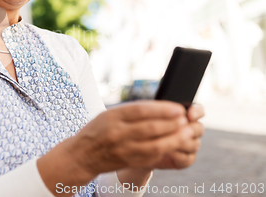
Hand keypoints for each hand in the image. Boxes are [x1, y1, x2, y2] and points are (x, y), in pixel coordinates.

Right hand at [68, 100, 192, 181]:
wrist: (82, 155)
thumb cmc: (98, 130)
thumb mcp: (109, 114)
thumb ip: (132, 111)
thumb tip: (161, 107)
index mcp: (113, 117)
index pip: (141, 110)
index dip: (162, 109)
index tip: (178, 108)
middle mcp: (118, 133)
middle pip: (151, 128)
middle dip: (173, 124)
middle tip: (186, 120)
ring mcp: (124, 149)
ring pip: (156, 145)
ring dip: (175, 138)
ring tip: (186, 132)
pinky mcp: (129, 162)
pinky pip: (152, 156)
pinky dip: (166, 149)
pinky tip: (173, 143)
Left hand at [144, 103, 204, 169]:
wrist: (140, 147)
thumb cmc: (147, 128)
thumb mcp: (151, 117)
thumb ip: (162, 112)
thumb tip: (170, 110)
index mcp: (186, 117)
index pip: (198, 111)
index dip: (196, 112)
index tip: (189, 114)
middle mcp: (191, 131)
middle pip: (199, 128)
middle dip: (189, 129)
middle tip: (178, 129)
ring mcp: (191, 146)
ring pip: (194, 144)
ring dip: (181, 142)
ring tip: (168, 140)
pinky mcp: (186, 160)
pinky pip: (188, 158)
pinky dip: (178, 155)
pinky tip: (168, 151)